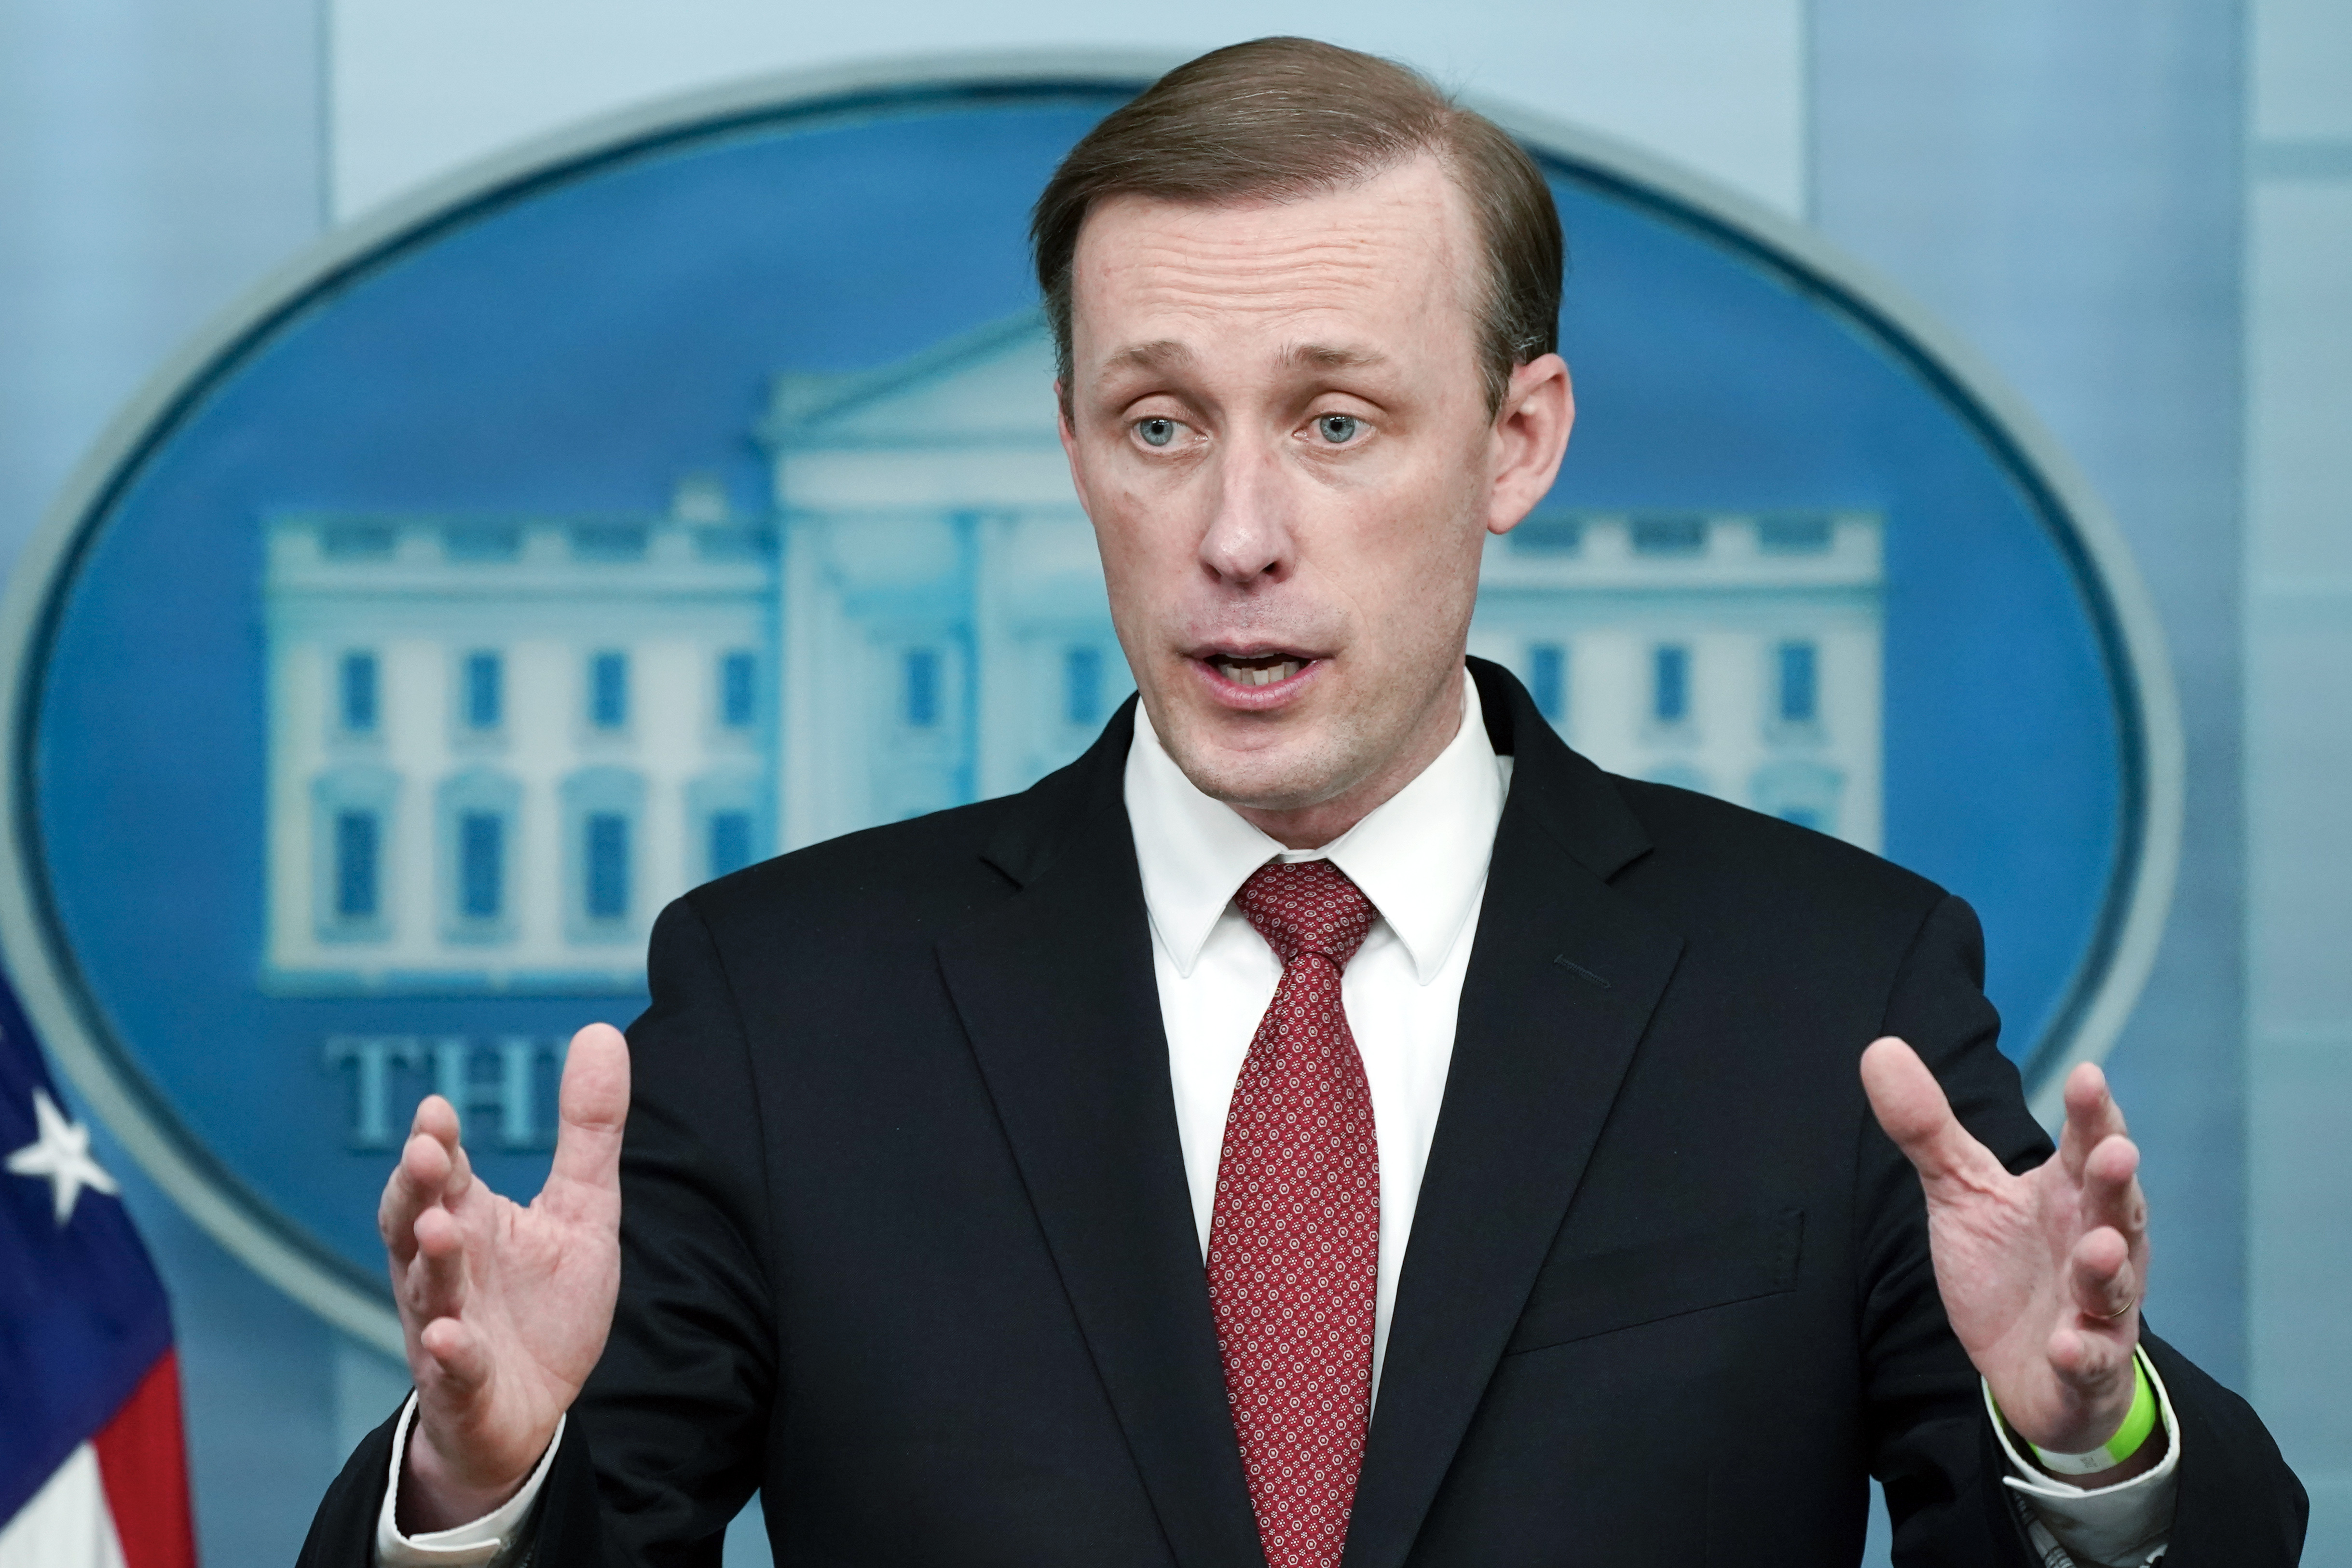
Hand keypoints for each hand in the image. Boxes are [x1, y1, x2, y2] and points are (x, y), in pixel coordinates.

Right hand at [378, 1023, 629, 1530]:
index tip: (436, 1109)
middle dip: (417, 1188)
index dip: (437, 1141)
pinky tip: (451, 1339)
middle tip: (426, 1152)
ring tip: (440, 1229)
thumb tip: (601, 1030)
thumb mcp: (582, 1207)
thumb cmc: (544, 1302)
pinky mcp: (464, 1385)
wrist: (531, 1407)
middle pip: (415, 1220)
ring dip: (433, 1261)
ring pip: (430, 1290)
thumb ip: (588, 1128)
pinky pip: (453, 1369)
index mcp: (468, 1220)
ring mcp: (447, 1327)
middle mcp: (446, 1268)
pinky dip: (450, 1354)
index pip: (444, 1172)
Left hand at [1861, 1038, 2156, 1473]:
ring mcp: (2099, 1311)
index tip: (2087, 1075)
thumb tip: (1881, 1048)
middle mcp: (2095, 1245)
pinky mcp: (2087, 1368)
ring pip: (2114, 1287)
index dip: (2091, 1114)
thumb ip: (1928, 1128)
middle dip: (2117, 1183)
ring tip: (2098, 1248)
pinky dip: (2083, 1355)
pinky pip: (2092, 1363)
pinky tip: (2067, 1347)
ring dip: (2108, 1269)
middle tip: (2117, 1150)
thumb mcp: (1960, 1193)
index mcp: (2068, 1197)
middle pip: (2115, 1209)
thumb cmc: (2006, 1267)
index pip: (2085, 1147)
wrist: (2028, 1367)